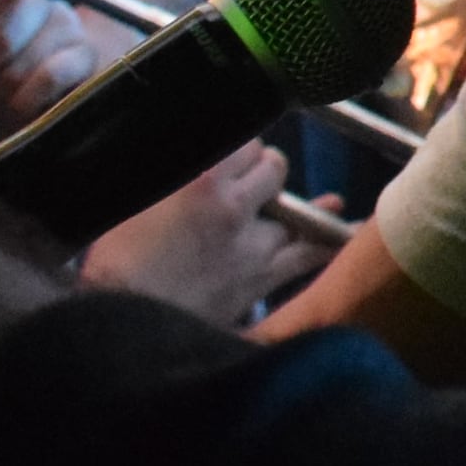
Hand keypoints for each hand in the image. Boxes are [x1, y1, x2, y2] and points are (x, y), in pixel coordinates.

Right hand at [76, 140, 322, 325]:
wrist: (122, 322)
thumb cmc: (116, 261)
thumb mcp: (137, 199)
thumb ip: (176, 175)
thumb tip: (203, 159)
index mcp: (202, 182)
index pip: (246, 143)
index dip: (241, 150)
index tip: (234, 157)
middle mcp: (235, 208)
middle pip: (274, 169)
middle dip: (264, 172)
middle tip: (248, 183)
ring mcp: (253, 247)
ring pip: (295, 211)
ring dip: (294, 207)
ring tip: (321, 202)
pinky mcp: (259, 282)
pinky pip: (308, 255)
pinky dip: (328, 241)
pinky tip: (349, 230)